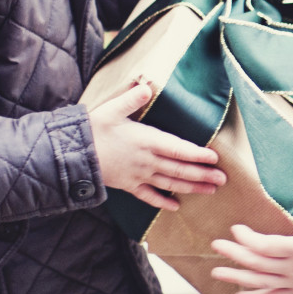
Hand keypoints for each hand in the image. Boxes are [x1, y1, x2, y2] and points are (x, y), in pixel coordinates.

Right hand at [91, 79, 222, 210]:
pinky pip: (148, 196)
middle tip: (223, 180)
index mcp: (146, 140)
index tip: (215, 158)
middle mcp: (147, 160)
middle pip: (180, 169)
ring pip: (170, 184)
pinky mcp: (128, 185)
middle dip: (203, 175)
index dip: (198, 155)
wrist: (69, 155)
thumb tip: (147, 86)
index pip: (179, 149)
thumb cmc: (92, 130)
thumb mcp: (111, 109)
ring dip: (191, 188)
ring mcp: (138, 175)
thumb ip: (132, 98)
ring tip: (210, 191)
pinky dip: (162, 202)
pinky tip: (176, 207)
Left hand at [210, 225, 292, 293]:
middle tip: (215, 245)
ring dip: (236, 276)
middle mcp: (292, 268)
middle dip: (234, 253)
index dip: (247, 238)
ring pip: (259, 281)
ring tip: (215, 272)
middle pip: (257, 263)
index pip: (265, 245)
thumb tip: (286, 196)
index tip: (236, 227)